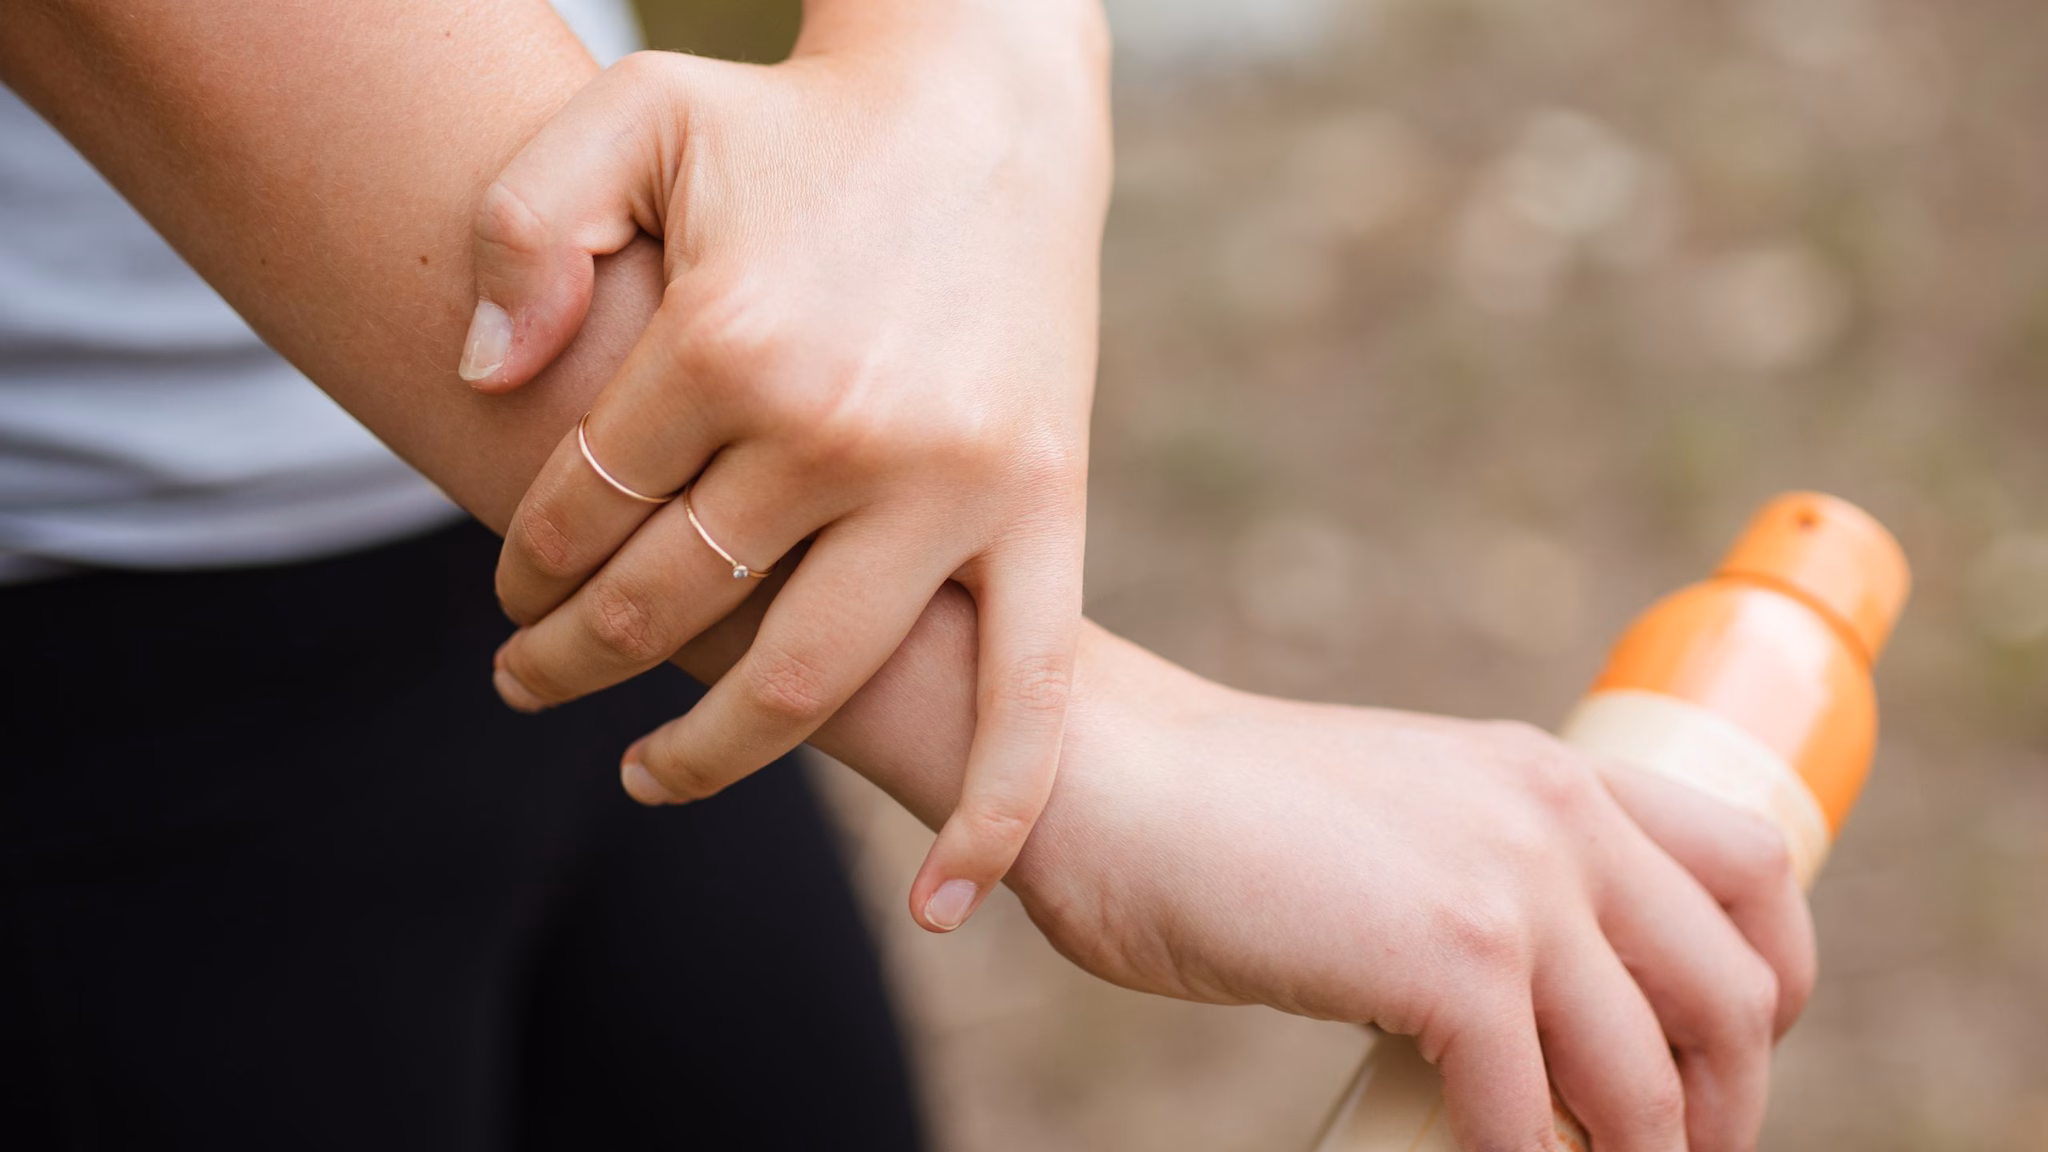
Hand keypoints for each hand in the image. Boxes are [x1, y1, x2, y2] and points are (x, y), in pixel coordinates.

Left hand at [462, 5, 1111, 931]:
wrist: (990, 107)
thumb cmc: (800, 116)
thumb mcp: (637, 114)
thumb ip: (526, 228)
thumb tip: (485, 384)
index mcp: (731, 344)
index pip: (586, 505)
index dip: (528, 560)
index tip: (512, 583)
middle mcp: (841, 434)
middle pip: (675, 605)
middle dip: (572, 660)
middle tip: (525, 683)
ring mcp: (952, 488)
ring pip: (811, 677)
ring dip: (713, 753)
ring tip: (644, 775)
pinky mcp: (1046, 511)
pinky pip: (1029, 693)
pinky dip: (992, 807)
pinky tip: (949, 902)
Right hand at [999, 634, 1813, 1151]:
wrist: (1113, 778)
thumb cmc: (1226, 816)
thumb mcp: (1405, 816)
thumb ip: (1484, 874)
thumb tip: (1535, 1007)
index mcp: (1553, 772)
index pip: (1756, 866)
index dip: (1776, 979)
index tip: (1729, 1057)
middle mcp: (1558, 813)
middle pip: (1735, 989)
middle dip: (1727, 1104)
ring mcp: (1510, 883)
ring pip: (1648, 1076)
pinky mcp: (1446, 957)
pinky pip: (1533, 1116)